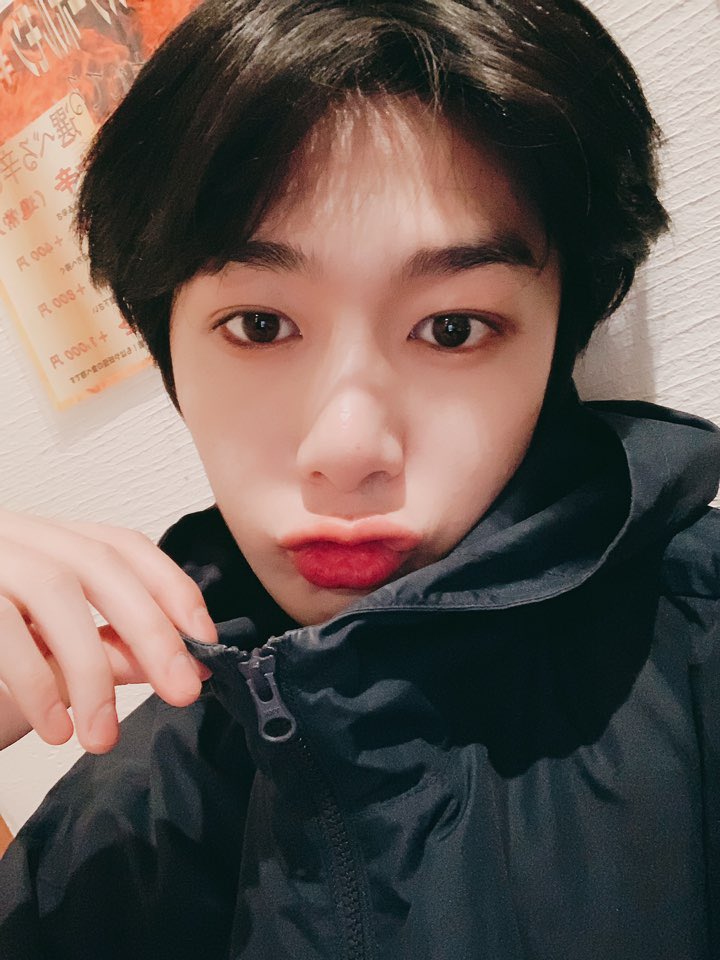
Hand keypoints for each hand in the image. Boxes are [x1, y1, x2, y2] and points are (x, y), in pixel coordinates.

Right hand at [0, 509, 216, 753]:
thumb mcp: (50, 651)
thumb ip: (104, 649)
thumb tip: (172, 662)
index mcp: (49, 542)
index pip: (124, 545)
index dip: (171, 586)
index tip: (205, 638)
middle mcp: (18, 536)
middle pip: (100, 564)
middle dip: (151, 628)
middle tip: (184, 690)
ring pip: (55, 590)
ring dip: (89, 668)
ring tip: (100, 733)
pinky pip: (2, 626)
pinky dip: (34, 678)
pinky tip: (55, 723)